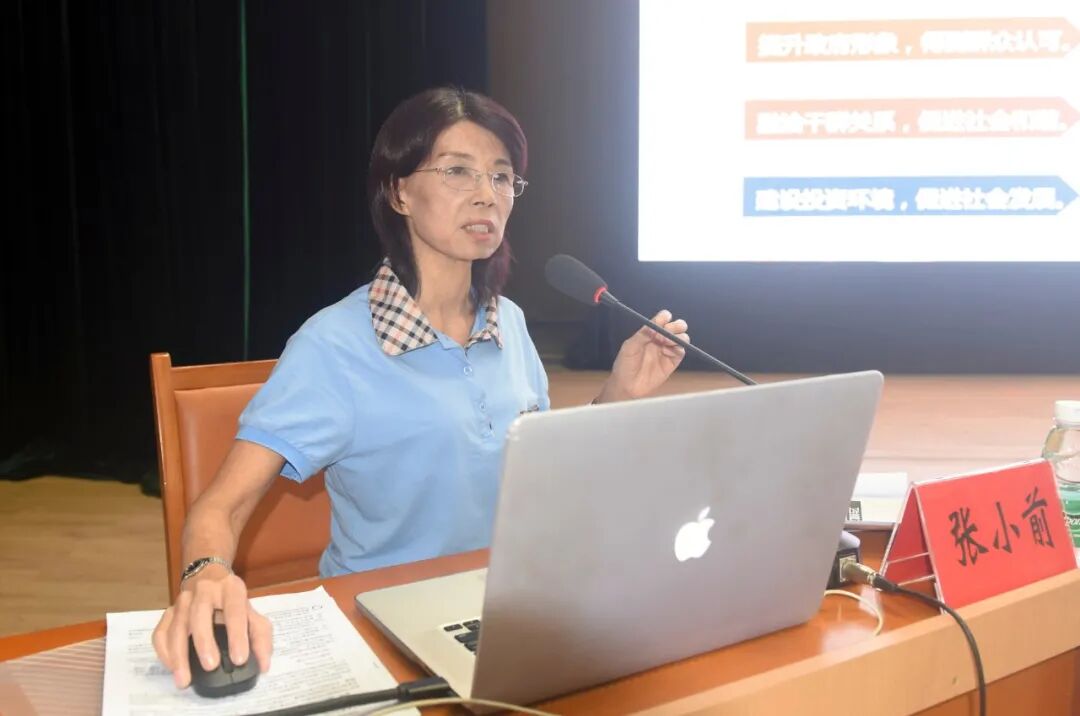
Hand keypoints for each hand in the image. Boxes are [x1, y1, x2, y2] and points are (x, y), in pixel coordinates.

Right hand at [151, 566, 271, 688]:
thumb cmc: (233, 601)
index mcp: (231, 589)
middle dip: (204, 642)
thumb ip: (261, 637)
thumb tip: (264, 665)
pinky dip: (164, 652)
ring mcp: (182, 600)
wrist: (209, 575)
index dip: (237, 635)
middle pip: (199, 614)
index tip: (240, 659)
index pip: (234, 610)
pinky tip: (173, 668)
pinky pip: (161, 632)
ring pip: (176, 626)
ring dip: (179, 654)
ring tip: (185, 680)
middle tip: (211, 667)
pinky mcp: (168, 612)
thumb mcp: (252, 612)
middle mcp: (204, 591)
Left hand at [597, 309, 688, 402]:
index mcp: (649, 333)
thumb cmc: (624, 365)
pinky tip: (669, 352)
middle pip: (676, 326)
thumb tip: (655, 325)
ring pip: (681, 337)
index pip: (661, 320)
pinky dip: (679, 348)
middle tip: (669, 331)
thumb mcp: (629, 347)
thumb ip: (642, 335)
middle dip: (676, 325)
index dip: (665, 317)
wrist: (627, 386)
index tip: (664, 319)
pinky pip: (681, 351)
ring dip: (678, 336)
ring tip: (667, 342)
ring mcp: (667, 350)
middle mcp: (660, 340)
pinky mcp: (672, 362)